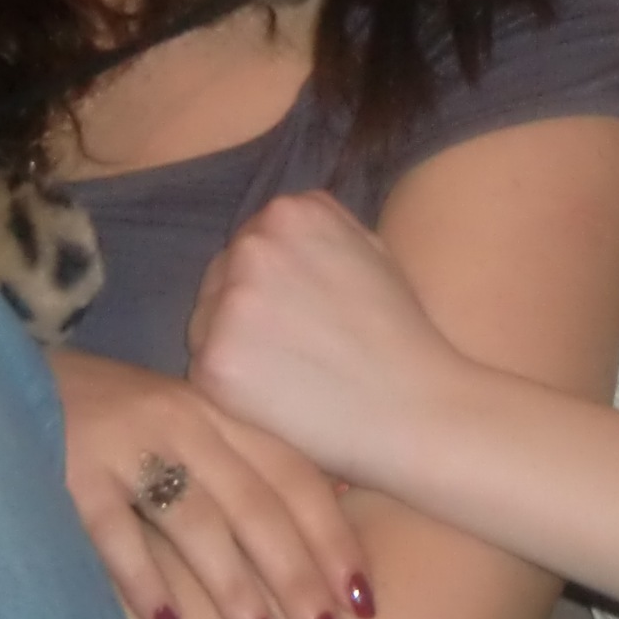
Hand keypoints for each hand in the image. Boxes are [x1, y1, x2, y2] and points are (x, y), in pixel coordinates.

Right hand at [51, 349, 371, 618]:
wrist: (2, 373)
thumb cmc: (110, 414)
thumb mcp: (185, 417)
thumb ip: (245, 454)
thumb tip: (338, 500)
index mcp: (216, 411)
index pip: (292, 473)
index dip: (333, 536)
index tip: (365, 597)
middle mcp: (180, 421)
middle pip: (256, 504)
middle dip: (299, 575)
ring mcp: (124, 443)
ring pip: (195, 518)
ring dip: (236, 586)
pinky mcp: (68, 469)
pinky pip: (112, 530)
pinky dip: (143, 579)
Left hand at [188, 191, 467, 483]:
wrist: (414, 407)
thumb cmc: (401, 334)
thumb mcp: (369, 248)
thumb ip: (318, 229)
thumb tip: (277, 230)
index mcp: (291, 212)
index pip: (250, 242)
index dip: (271, 284)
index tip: (299, 316)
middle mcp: (253, 246)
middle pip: (220, 278)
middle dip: (245, 310)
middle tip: (292, 351)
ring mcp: (231, 302)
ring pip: (205, 321)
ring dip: (232, 346)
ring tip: (287, 376)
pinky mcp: (215, 360)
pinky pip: (203, 369)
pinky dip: (230, 388)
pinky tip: (275, 399)